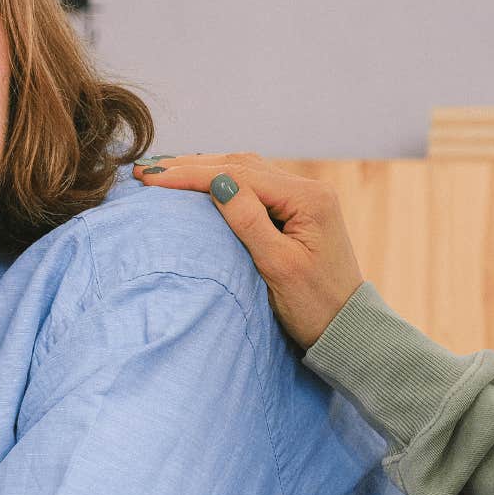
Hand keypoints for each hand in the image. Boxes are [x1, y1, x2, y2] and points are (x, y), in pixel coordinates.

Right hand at [132, 153, 364, 348]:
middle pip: (241, 165)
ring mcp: (304, 198)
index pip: (240, 175)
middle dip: (192, 165)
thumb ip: (248, 220)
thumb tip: (216, 182)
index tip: (152, 178)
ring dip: (205, 168)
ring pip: (246, 171)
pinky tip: (198, 183)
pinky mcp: (297, 211)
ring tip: (163, 171)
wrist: (347, 329)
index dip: (192, 174)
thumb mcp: (278, 266)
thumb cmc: (315, 306)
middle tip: (146, 169)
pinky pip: (254, 186)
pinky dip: (221, 181)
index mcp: (308, 198)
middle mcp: (308, 189)